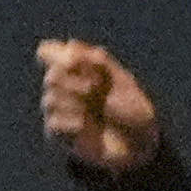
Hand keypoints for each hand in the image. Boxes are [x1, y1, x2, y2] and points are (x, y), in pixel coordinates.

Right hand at [37, 39, 160, 174]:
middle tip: (94, 88)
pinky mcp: (62, 135)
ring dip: (73, 102)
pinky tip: (84, 126)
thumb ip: (100, 62)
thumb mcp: (123, 82)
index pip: (49, 53)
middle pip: (51, 76)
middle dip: (72, 80)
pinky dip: (69, 121)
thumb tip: (71, 44)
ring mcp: (63, 112)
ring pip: (50, 99)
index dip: (54, 52)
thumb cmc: (135, 112)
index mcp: (80, 72)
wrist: (141, 146)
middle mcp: (67, 89)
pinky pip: (53, 122)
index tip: (74, 60)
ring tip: (90, 111)